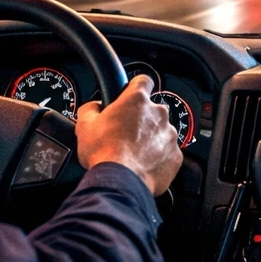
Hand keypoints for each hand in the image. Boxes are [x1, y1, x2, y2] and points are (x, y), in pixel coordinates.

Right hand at [76, 75, 182, 195]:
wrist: (121, 181)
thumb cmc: (104, 153)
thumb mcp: (85, 125)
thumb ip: (91, 108)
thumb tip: (94, 107)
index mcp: (137, 100)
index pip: (143, 80)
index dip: (135, 86)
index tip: (131, 93)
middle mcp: (158, 114)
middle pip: (152, 110)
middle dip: (140, 119)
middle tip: (124, 133)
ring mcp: (169, 135)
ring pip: (161, 132)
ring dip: (150, 139)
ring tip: (132, 153)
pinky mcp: (175, 156)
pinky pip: (167, 152)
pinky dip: (158, 157)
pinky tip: (142, 164)